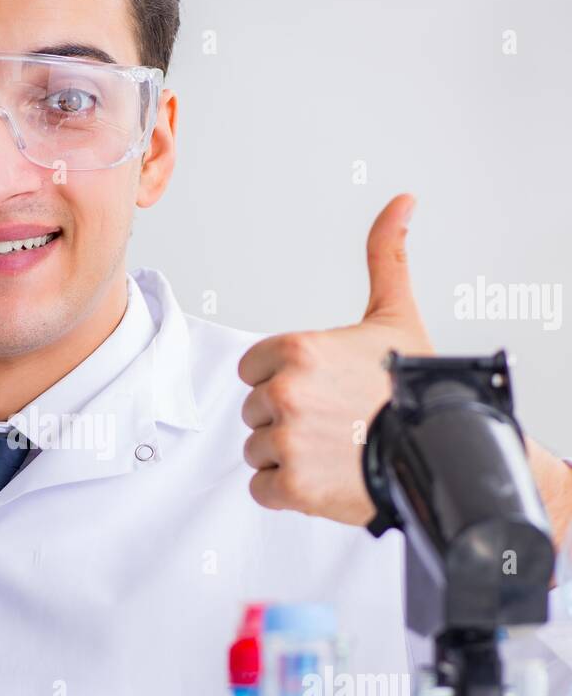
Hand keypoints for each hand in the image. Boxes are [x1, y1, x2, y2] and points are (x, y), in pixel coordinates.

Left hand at [238, 194, 433, 525]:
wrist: (443, 451)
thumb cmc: (417, 389)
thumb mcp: (396, 316)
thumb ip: (386, 257)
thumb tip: (401, 202)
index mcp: (298, 350)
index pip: (252, 369)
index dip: (282, 380)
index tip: (320, 390)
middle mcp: (285, 392)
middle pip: (255, 410)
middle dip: (287, 420)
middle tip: (335, 424)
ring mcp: (287, 441)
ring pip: (257, 451)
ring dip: (288, 458)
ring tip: (334, 452)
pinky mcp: (293, 486)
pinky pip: (263, 490)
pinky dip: (289, 493)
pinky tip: (325, 478)